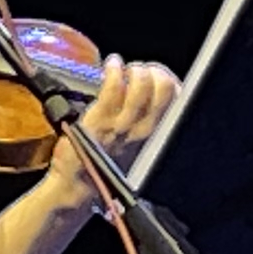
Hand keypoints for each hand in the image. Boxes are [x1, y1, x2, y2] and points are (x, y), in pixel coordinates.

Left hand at [45, 54, 185, 209]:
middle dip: (153, 71)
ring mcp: (120, 125)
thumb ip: (140, 122)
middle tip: (138, 71)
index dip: (169, 79)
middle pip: (164, 88)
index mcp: (152, 135)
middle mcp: (142, 130)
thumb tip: (144, 93)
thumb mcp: (131, 147)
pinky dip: (114, 71)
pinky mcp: (99, 121)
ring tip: (124, 69)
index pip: (176, 100)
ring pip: (141, 87)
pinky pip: (114, 89)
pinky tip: (112, 65)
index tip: (155, 74)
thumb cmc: (101, 167)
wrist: (76, 188)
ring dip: (134, 70)